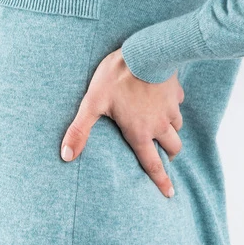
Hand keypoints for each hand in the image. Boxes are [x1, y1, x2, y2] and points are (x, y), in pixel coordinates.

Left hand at [60, 48, 183, 196]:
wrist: (146, 51)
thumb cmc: (117, 77)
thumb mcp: (92, 103)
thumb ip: (79, 130)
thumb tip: (66, 156)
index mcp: (140, 132)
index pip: (153, 164)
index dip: (161, 181)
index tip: (170, 193)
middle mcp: (159, 124)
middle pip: (173, 147)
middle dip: (170, 154)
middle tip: (165, 155)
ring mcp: (170, 108)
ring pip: (177, 125)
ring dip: (171, 129)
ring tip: (162, 126)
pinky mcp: (175, 91)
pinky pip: (177, 102)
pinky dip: (172, 105)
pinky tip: (164, 97)